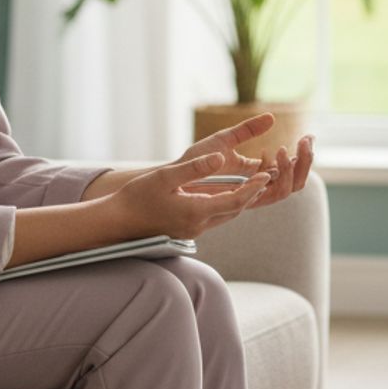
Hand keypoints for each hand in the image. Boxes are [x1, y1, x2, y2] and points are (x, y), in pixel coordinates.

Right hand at [112, 153, 272, 239]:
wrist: (118, 222)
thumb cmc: (138, 197)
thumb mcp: (166, 176)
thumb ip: (195, 168)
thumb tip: (220, 158)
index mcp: (195, 211)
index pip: (235, 201)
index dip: (254, 187)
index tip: (267, 174)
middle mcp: (199, 225)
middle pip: (236, 209)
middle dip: (253, 193)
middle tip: (268, 175)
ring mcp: (194, 230)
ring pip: (226, 215)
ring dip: (242, 200)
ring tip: (255, 182)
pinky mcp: (188, 230)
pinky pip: (215, 217)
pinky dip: (227, 204)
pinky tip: (229, 192)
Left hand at [177, 113, 314, 208]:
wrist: (173, 177)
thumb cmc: (194, 162)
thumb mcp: (224, 139)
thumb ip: (247, 130)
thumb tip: (272, 117)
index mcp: (257, 173)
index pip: (290, 168)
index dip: (304, 154)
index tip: (310, 136)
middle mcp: (257, 186)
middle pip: (295, 182)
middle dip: (305, 162)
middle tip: (306, 141)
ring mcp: (250, 195)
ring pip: (286, 190)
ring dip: (293, 168)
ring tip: (286, 147)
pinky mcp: (241, 200)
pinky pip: (269, 194)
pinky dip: (277, 176)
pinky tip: (272, 154)